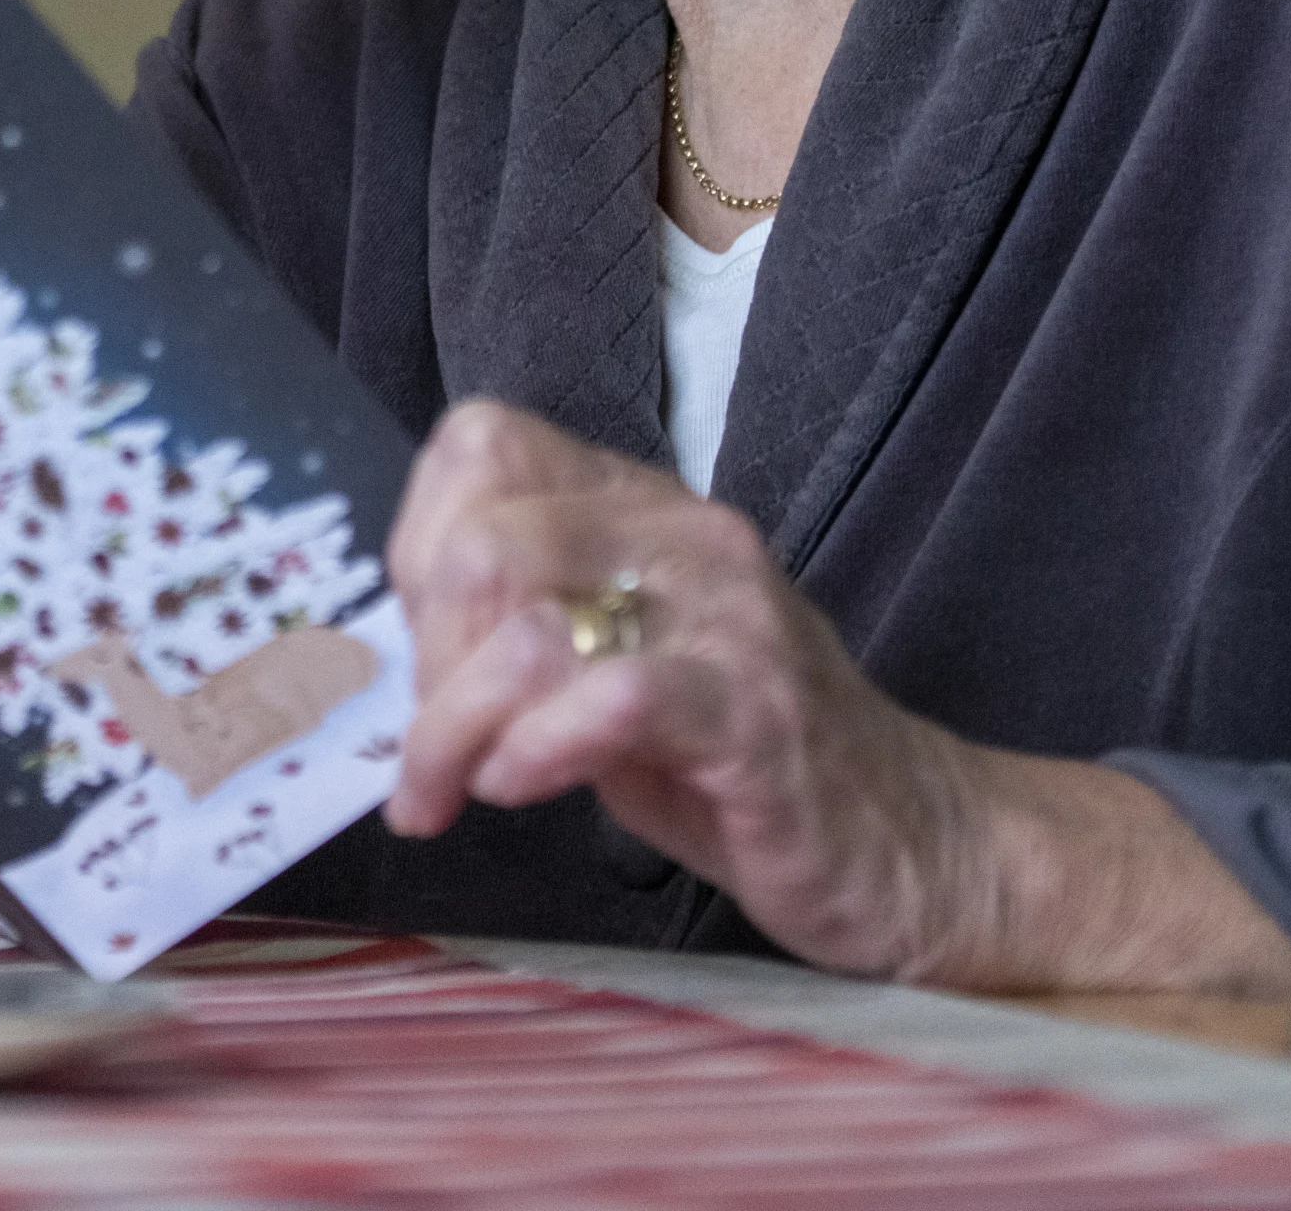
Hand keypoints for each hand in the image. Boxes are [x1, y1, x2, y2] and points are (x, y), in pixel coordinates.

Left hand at [383, 401, 1290, 999]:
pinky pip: (612, 694)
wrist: (905, 846)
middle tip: (437, 753)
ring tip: (467, 789)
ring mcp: (726, 614)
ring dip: (458, 724)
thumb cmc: (727, 764)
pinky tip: (528, 787)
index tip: (426, 657)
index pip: (479, 444)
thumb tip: (384, 644)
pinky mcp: (756, 710)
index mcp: (635, 506)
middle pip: (480, 538)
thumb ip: (507, 631)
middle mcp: (680, 533)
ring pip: (523, 614)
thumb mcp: (598, 671)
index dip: (420, 549)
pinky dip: (538, 747)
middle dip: (428, 662)